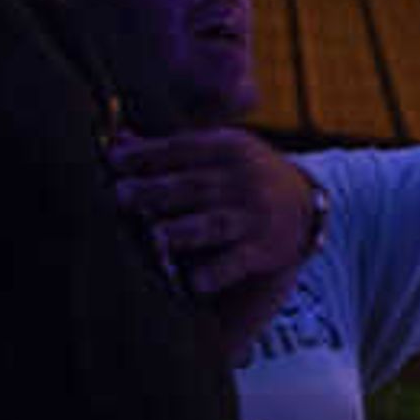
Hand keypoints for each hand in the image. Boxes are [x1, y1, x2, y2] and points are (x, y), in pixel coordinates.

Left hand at [108, 127, 315, 314]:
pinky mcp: (264, 249)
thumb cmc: (245, 174)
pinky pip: (238, 262)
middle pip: (192, 185)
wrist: (307, 203)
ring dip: (182, 231)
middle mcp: (242, 178)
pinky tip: (195, 282)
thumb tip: (117, 138)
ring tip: (154, 237)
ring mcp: (254, 214)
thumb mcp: (218, 151)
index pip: (182, 148)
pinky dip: (218, 271)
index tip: (113, 159)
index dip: (147, 153)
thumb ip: (170, 150)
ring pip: (214, 223)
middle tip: (119, 196)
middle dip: (154, 190)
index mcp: (227, 147)